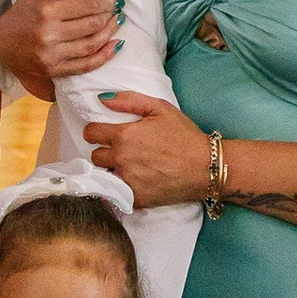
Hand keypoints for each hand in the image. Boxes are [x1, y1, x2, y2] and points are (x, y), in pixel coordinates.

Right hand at [0, 0, 119, 89]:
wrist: (2, 44)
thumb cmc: (24, 13)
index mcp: (47, 11)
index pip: (86, 6)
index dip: (105, 3)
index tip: (114, 0)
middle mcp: (50, 34)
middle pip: (92, 25)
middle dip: (110, 16)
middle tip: (118, 10)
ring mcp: (53, 55)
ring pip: (92, 44)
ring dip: (110, 33)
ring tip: (117, 23)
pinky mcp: (55, 70)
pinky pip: (86, 65)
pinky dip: (104, 56)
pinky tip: (115, 46)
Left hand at [83, 92, 207, 208]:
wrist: (206, 167)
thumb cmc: (184, 135)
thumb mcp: (160, 108)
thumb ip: (129, 100)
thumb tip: (102, 99)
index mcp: (124, 135)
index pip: (91, 133)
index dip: (96, 132)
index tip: (103, 133)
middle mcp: (121, 158)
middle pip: (95, 156)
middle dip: (104, 151)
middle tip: (120, 151)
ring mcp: (127, 181)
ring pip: (104, 176)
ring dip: (111, 170)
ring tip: (128, 167)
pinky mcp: (136, 198)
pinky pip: (117, 193)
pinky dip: (123, 187)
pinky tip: (135, 181)